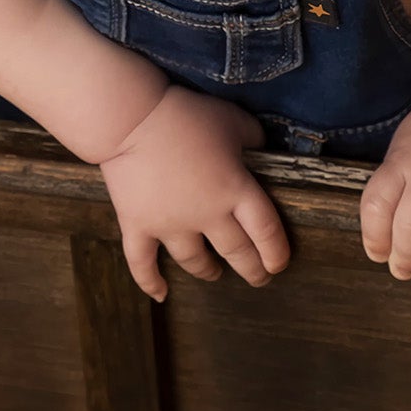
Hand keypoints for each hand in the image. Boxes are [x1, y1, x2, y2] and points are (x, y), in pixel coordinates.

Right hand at [98, 85, 290, 301]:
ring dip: (209, 271)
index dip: (276, 252)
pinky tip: (161, 295)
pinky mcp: (138, 226)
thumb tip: (263, 152)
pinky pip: (142, 263)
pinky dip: (150, 282)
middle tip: (259, 277)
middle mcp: (207, 215)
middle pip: (236, 252)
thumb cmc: (186, 115)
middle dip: (252, 269)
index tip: (279, 263)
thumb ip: (254, 139)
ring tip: (215, 274)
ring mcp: (170, 225)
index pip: (266, 231)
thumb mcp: (232, 120)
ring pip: (195, 261)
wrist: (130, 118)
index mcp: (235, 189)